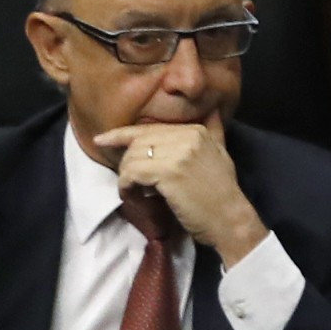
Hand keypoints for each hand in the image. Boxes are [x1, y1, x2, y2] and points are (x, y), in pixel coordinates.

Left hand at [95, 119, 265, 261]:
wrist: (229, 218)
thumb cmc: (222, 191)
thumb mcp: (221, 153)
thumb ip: (214, 131)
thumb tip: (212, 110)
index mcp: (196, 130)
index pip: (150, 129)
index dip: (122, 134)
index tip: (100, 140)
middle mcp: (187, 136)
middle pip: (137, 142)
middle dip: (126, 163)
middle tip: (129, 183)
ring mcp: (178, 153)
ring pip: (132, 158)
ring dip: (126, 177)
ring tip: (133, 192)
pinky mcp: (168, 172)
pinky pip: (132, 173)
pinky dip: (126, 186)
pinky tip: (133, 196)